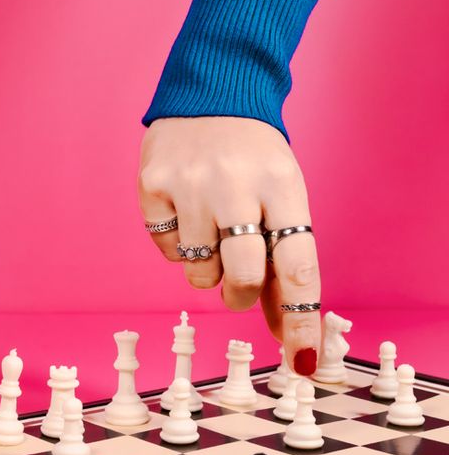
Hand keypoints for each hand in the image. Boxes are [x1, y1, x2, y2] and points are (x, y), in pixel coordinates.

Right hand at [138, 116, 320, 374]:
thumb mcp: (282, 195)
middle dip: (242, 294)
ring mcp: (190, 183)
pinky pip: (167, 249)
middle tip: (239, 284)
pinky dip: (179, 244)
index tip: (301, 359)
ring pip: (199, 270)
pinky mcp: (152, 184)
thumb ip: (282, 260)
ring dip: (208, 266)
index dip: (300, 318)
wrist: (211, 95)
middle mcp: (236, 183)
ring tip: (211, 227)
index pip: (297, 264)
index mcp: (282, 184)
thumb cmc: (254, 159)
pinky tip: (187, 212)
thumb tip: (284, 330)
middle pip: (243, 275)